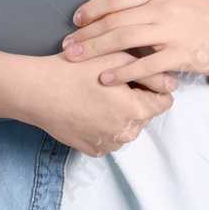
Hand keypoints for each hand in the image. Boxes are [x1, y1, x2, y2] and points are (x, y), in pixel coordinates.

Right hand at [18, 49, 176, 156]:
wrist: (36, 91)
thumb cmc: (74, 70)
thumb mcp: (116, 59)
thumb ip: (150, 73)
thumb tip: (172, 83)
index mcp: (136, 111)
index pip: (163, 101)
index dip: (151, 84)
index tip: (133, 75)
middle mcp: (126, 134)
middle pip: (144, 114)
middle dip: (134, 98)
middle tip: (110, 82)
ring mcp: (108, 144)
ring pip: (126, 126)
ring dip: (119, 112)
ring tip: (96, 94)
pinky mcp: (92, 150)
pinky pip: (109, 136)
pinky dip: (103, 124)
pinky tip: (86, 108)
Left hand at [62, 0, 208, 87]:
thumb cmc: (200, 16)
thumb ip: (144, 2)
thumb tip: (108, 11)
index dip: (92, 9)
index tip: (76, 21)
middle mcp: (164, 6)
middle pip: (115, 20)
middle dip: (87, 34)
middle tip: (67, 45)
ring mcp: (173, 31)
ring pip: (124, 39)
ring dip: (96, 50)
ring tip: (77, 59)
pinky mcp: (180, 55)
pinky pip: (144, 65)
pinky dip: (122, 72)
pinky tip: (106, 77)